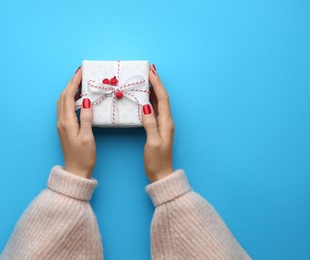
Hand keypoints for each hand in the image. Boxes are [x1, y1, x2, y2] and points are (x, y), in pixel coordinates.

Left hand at [57, 67, 94, 178]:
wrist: (76, 171)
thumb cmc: (84, 156)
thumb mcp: (88, 137)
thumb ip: (87, 117)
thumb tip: (87, 100)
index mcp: (67, 122)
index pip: (69, 97)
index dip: (74, 83)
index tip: (81, 72)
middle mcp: (61, 121)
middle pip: (63, 97)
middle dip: (71, 83)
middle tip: (81, 74)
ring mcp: (61, 125)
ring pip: (63, 102)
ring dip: (70, 90)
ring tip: (80, 83)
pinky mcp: (64, 128)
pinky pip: (65, 108)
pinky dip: (71, 99)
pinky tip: (79, 99)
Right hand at [142, 65, 174, 181]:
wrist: (161, 174)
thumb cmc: (156, 160)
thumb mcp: (152, 142)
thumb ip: (150, 124)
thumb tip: (146, 106)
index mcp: (166, 123)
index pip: (162, 98)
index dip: (157, 84)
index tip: (151, 72)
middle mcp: (166, 121)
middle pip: (162, 97)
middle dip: (156, 83)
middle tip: (148, 70)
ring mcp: (163, 124)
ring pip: (158, 102)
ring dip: (152, 90)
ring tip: (145, 79)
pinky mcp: (158, 128)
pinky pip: (154, 109)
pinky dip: (149, 100)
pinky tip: (143, 97)